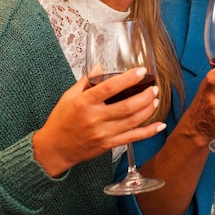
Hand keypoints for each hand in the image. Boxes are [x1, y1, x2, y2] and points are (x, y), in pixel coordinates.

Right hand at [32, 67, 163, 176]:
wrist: (54, 149)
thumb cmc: (60, 120)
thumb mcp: (68, 96)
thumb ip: (86, 81)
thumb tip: (100, 66)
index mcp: (84, 103)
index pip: (109, 88)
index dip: (128, 79)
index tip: (141, 72)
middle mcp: (94, 118)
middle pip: (126, 106)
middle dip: (144, 96)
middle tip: (154, 88)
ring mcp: (102, 133)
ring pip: (132, 121)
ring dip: (147, 110)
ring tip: (156, 99)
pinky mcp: (108, 144)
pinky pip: (132, 138)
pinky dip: (148, 132)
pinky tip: (160, 125)